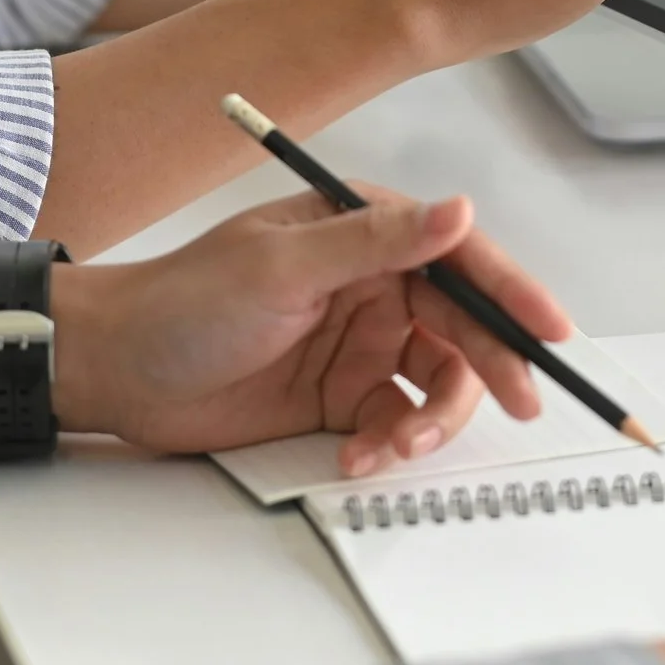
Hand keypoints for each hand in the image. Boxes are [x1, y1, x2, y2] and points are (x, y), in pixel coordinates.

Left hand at [49, 188, 573, 475]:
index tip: (550, 332)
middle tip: (516, 403)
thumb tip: (456, 210)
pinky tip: (359, 454)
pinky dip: (390, 443)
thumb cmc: (181, 303)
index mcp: (365, 230)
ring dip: (432, 417)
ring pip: (439, 381)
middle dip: (492, 367)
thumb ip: (376, 241)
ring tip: (395, 442)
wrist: (113, 371)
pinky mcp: (343, 396)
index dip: (513, 294)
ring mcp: (361, 342)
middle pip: (463, 326)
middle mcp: (374, 282)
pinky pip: (397, 421)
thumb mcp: (282, 267)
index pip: (460, 258)